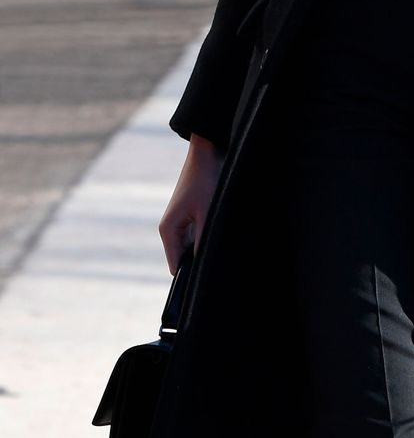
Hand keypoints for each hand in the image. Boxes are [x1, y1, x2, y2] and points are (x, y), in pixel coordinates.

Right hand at [159, 134, 223, 273]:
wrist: (207, 152)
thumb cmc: (206, 180)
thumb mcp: (207, 213)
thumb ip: (204, 241)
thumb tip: (204, 266)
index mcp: (168, 230)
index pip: (176, 266)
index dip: (189, 278)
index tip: (206, 285)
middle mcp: (171, 228)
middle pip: (184, 258)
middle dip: (199, 263)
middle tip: (219, 268)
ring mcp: (181, 222)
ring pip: (192, 247)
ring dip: (204, 249)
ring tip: (221, 251)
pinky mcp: (191, 215)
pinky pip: (198, 236)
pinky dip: (207, 239)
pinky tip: (221, 238)